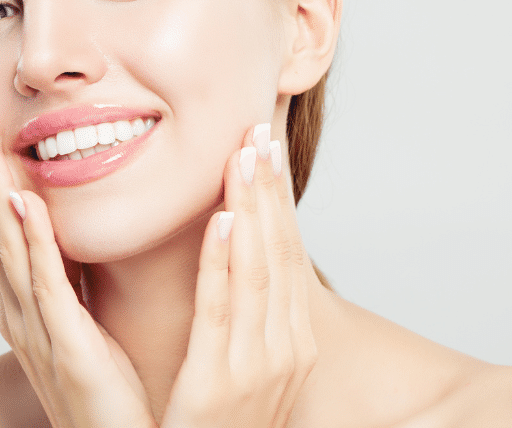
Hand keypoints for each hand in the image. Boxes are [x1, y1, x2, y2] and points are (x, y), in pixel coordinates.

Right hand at [0, 114, 157, 427]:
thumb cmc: (106, 395)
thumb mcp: (83, 326)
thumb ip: (71, 284)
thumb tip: (68, 243)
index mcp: (26, 304)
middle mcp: (20, 311)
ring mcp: (37, 327)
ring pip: (8, 245)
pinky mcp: (66, 344)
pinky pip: (47, 281)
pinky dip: (31, 237)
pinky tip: (20, 200)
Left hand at [160, 123, 318, 427]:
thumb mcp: (243, 369)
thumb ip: (244, 320)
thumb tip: (238, 265)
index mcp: (290, 343)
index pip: (286, 255)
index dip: (276, 200)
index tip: (267, 148)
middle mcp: (285, 349)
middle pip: (279, 252)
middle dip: (269, 189)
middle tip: (259, 130)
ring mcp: (259, 367)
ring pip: (258, 269)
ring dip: (253, 207)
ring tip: (245, 154)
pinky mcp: (221, 382)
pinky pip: (225, 311)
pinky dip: (226, 262)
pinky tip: (226, 220)